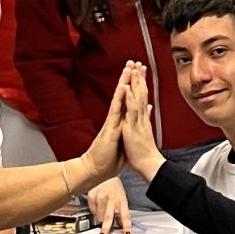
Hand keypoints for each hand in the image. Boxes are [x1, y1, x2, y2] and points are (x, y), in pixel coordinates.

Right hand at [78, 62, 140, 187]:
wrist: (96, 170)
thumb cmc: (109, 159)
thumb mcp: (123, 141)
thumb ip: (128, 129)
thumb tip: (134, 123)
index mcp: (120, 122)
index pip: (128, 101)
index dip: (133, 87)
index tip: (138, 74)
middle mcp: (115, 119)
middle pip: (123, 95)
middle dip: (128, 79)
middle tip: (133, 62)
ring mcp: (112, 122)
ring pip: (119, 98)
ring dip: (124, 82)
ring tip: (128, 68)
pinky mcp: (110, 128)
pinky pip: (116, 110)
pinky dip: (120, 97)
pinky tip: (123, 86)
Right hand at [85, 177, 132, 233]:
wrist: (104, 173)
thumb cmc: (114, 187)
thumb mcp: (121, 198)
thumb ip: (121, 211)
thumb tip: (120, 225)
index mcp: (121, 200)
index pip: (125, 216)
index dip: (127, 226)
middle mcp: (111, 199)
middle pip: (108, 218)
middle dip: (105, 228)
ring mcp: (100, 197)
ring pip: (99, 216)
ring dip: (101, 217)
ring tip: (103, 210)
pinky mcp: (91, 196)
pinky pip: (92, 210)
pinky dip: (95, 210)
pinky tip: (97, 204)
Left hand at [118, 64, 159, 176]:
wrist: (149, 166)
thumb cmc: (145, 153)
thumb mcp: (145, 132)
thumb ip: (147, 118)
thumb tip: (149, 107)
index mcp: (143, 118)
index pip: (143, 96)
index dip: (142, 82)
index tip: (141, 69)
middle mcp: (141, 117)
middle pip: (142, 93)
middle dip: (140, 77)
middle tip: (138, 62)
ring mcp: (138, 121)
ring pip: (137, 98)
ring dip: (135, 83)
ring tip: (134, 68)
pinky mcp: (133, 128)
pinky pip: (130, 110)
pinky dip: (128, 98)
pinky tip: (125, 87)